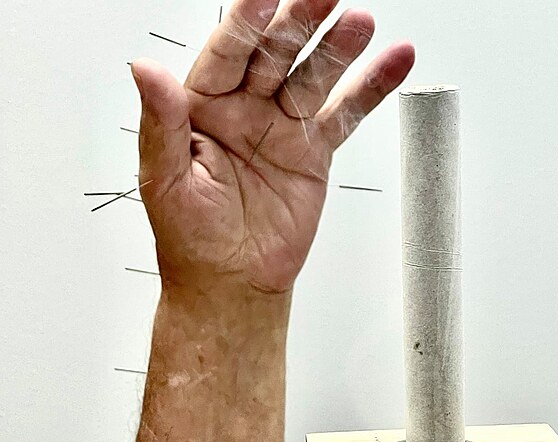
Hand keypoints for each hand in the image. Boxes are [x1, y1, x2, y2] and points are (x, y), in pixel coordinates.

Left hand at [131, 0, 414, 292]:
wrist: (231, 282)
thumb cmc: (191, 238)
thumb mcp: (165, 181)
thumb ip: (162, 124)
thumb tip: (146, 71)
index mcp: (203, 108)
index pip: (226, 53)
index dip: (245, 23)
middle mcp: (244, 109)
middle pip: (275, 52)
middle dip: (299, 21)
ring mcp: (282, 127)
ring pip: (313, 75)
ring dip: (338, 47)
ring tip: (359, 22)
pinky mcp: (313, 151)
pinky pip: (346, 113)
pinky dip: (371, 87)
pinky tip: (394, 60)